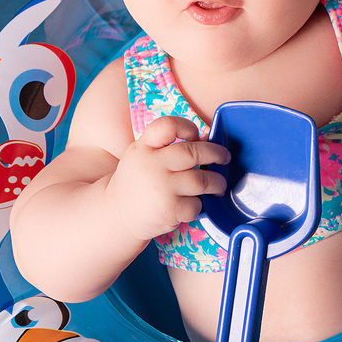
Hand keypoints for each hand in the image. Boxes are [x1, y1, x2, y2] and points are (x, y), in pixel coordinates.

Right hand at [105, 116, 228, 241]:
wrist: (117, 215)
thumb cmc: (138, 182)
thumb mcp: (143, 156)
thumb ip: (168, 147)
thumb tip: (207, 140)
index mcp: (143, 147)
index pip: (167, 126)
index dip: (187, 127)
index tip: (196, 136)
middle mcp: (152, 165)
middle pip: (193, 152)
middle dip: (216, 154)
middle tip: (224, 158)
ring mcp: (161, 188)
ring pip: (202, 180)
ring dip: (217, 182)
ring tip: (218, 185)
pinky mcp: (169, 210)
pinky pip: (196, 204)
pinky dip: (198, 205)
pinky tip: (192, 205)